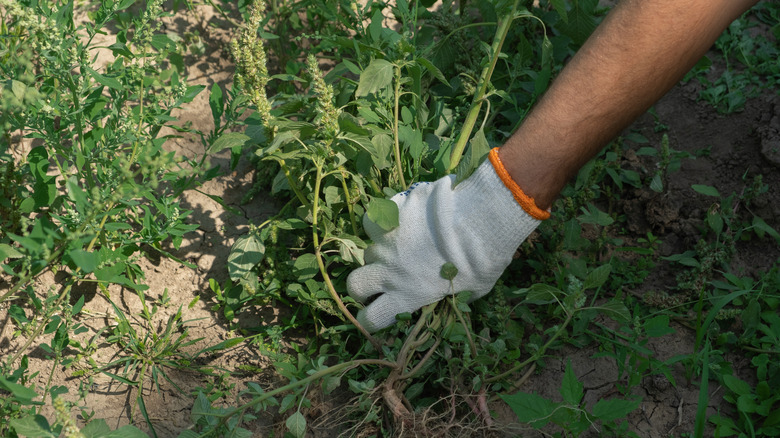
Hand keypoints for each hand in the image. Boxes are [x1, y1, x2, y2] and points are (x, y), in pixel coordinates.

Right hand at [347, 148, 548, 331]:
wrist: (480, 221)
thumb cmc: (484, 261)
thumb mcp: (474, 290)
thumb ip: (455, 296)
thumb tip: (457, 296)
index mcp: (407, 296)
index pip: (371, 318)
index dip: (370, 318)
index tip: (378, 310)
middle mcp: (389, 272)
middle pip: (354, 284)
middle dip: (362, 284)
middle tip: (378, 278)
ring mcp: (386, 243)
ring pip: (366, 250)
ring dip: (380, 251)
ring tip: (399, 244)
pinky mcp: (389, 215)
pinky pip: (374, 220)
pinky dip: (383, 220)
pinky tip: (399, 218)